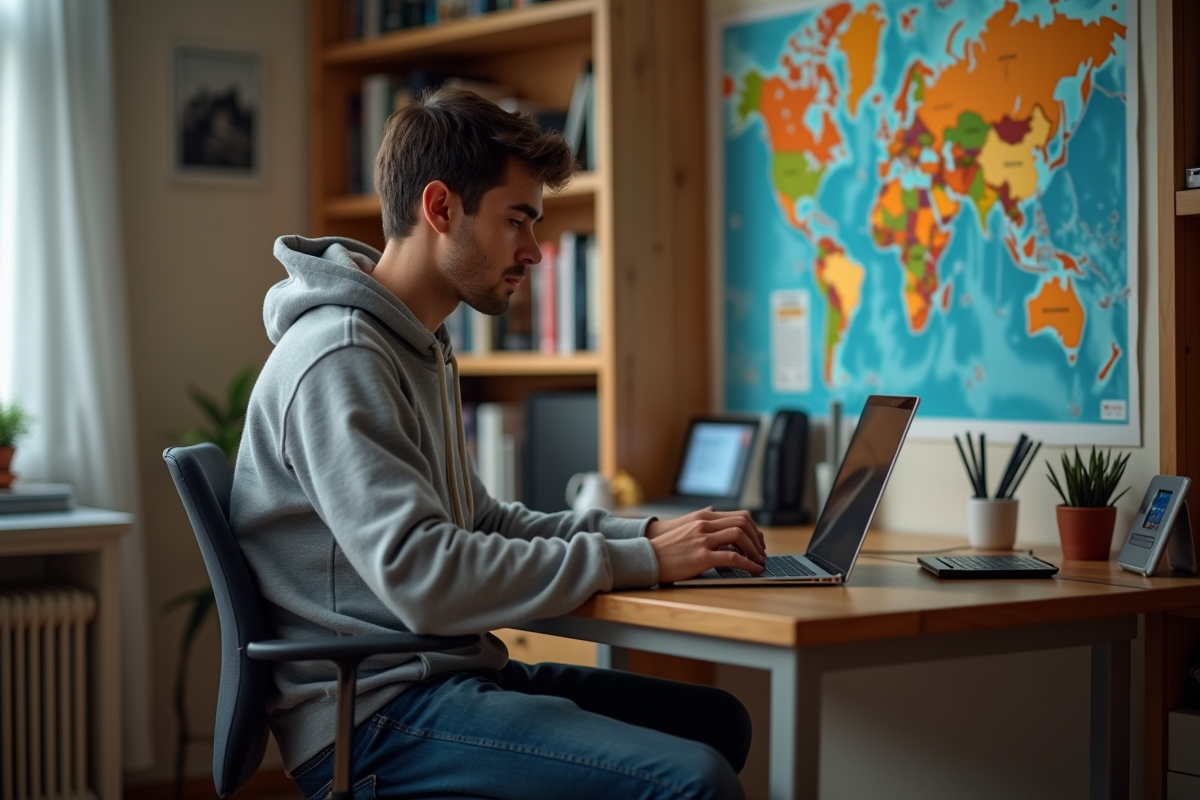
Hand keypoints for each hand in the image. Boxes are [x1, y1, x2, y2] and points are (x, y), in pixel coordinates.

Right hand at [646, 508, 765, 559]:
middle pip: (743, 523)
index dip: (754, 529)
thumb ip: (701, 519)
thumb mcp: (685, 526)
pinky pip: (733, 558)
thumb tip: (712, 509)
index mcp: (703, 518)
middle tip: (762, 552)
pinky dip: (748, 564)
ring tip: (759, 562)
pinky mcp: (702, 557)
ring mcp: (704, 540)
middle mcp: (705, 525)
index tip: (758, 541)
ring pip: (740, 536)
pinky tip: (753, 570)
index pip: (739, 516)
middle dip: (758, 539)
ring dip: (755, 550)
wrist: (647, 557)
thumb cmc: (666, 547)